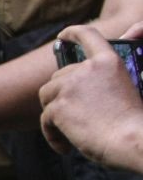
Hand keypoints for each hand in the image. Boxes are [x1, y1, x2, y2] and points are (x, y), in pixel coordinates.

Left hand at [39, 24, 142, 170]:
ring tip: (70, 133)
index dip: (73, 33)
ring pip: (47, 96)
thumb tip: (128, 34)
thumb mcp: (129, 86)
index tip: (62, 36)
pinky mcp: (58, 106)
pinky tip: (66, 146)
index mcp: (109, 61)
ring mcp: (70, 86)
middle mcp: (87, 68)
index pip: (87, 36)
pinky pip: (45, 119)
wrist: (132, 140)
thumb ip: (111, 72)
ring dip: (54, 115)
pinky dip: (52, 134)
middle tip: (76, 118)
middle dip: (61, 97)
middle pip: (58, 77)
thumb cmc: (133, 120)